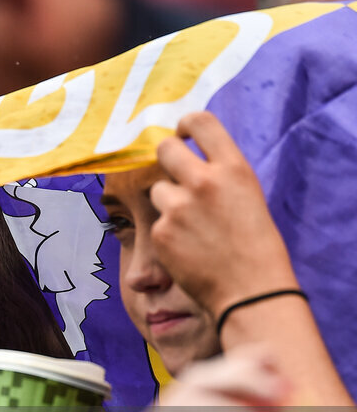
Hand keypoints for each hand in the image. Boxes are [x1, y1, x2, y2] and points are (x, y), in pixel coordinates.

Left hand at [150, 111, 298, 315]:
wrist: (251, 290)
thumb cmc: (255, 244)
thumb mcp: (246, 195)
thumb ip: (219, 173)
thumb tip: (189, 156)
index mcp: (233, 168)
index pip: (201, 121)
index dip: (186, 124)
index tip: (182, 133)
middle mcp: (204, 182)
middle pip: (164, 148)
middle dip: (165, 157)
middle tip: (171, 171)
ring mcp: (179, 207)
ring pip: (158, 190)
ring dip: (168, 203)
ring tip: (194, 228)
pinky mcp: (161, 232)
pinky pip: (156, 222)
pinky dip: (168, 234)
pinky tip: (189, 249)